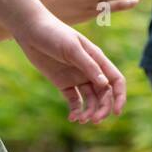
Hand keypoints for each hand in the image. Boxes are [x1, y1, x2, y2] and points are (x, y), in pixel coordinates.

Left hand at [11, 13, 126, 123]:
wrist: (31, 31)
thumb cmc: (54, 33)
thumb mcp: (72, 48)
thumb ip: (88, 65)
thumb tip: (105, 84)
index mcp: (97, 59)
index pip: (115, 80)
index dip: (120, 96)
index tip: (117, 112)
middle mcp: (90, 70)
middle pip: (104, 94)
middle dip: (103, 109)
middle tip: (95, 120)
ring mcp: (77, 77)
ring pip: (90, 100)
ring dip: (89, 112)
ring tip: (81, 120)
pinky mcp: (63, 83)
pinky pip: (74, 101)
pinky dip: (76, 110)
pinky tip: (72, 117)